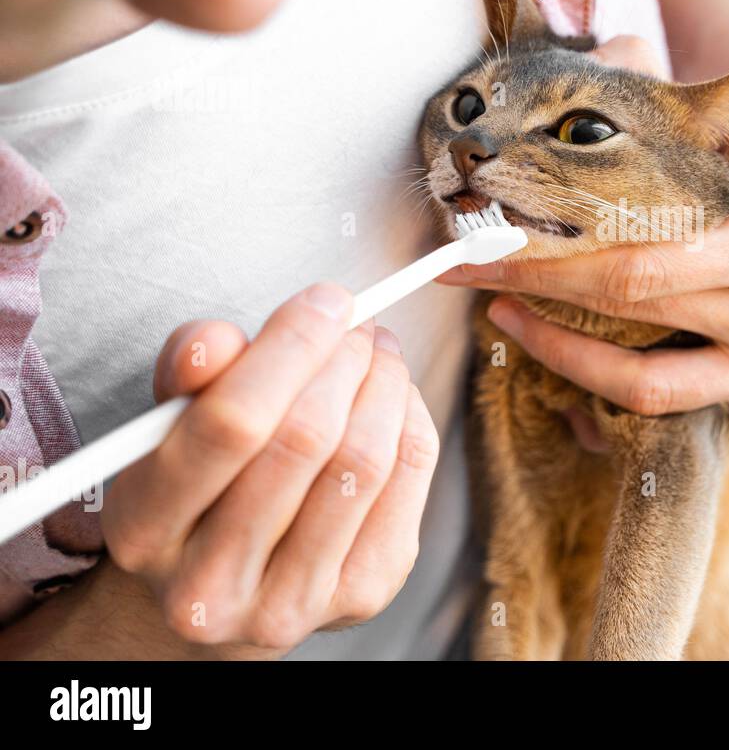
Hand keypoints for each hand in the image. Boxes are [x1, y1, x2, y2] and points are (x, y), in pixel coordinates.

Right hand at [100, 283, 439, 652]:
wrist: (222, 587)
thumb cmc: (198, 487)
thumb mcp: (166, 428)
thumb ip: (187, 376)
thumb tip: (216, 339)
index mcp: (145, 532)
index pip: (232, 422)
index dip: (292, 345)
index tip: (325, 300)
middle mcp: (211, 585)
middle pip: (307, 439)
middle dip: (343, 359)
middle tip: (356, 323)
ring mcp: (292, 602)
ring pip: (365, 461)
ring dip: (385, 384)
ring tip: (378, 351)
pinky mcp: (362, 596)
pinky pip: (407, 482)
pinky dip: (409, 421)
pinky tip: (394, 398)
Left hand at [438, 36, 728, 436]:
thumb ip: (662, 86)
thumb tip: (597, 54)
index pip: (630, 264)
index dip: (541, 261)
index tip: (473, 248)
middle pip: (627, 315)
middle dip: (534, 293)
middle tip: (469, 274)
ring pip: (649, 388)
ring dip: (566, 358)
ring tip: (513, 318)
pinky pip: (691, 419)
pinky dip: (633, 410)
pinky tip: (583, 380)